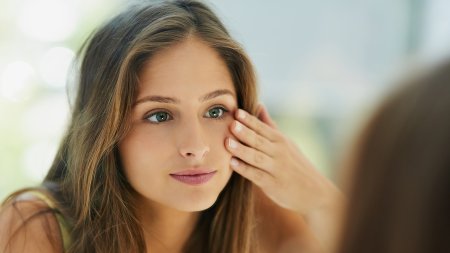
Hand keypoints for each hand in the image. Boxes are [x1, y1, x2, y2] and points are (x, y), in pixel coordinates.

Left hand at [225, 105, 339, 215]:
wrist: (315, 191)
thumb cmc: (296, 164)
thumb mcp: (286, 142)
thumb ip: (270, 125)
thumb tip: (259, 105)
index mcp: (280, 140)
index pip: (262, 128)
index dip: (249, 120)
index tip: (236, 111)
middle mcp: (279, 152)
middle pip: (259, 140)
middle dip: (245, 132)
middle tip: (231, 123)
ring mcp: (276, 168)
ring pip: (256, 157)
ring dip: (242, 149)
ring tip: (227, 142)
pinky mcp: (273, 184)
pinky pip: (257, 175)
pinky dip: (245, 169)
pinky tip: (233, 163)